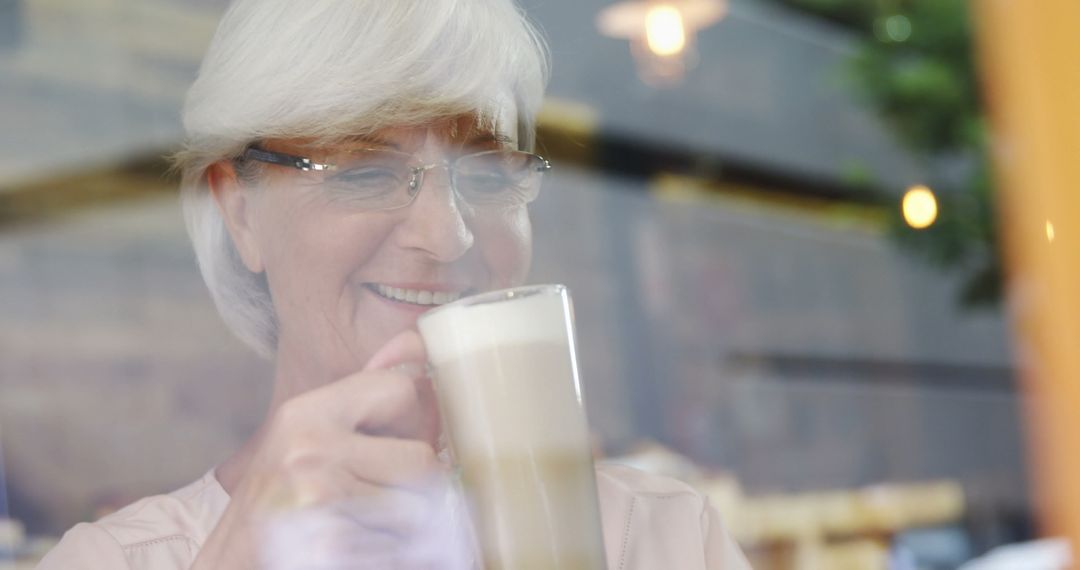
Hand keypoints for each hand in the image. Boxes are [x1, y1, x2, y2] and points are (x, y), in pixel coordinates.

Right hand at [192, 330, 470, 568]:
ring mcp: (318, 495)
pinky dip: (389, 553)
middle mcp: (310, 447)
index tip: (394, 449)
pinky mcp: (329, 544)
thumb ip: (361, 404)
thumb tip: (418, 350)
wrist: (228, 567)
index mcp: (307, 412)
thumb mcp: (307, 439)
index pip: (402, 391)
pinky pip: (401, 547)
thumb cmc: (278, 504)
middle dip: (415, 487)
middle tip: (381, 502)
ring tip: (364, 528)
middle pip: (422, 459)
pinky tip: (355, 549)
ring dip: (404, 526)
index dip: (414, 424)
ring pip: (418, 508)